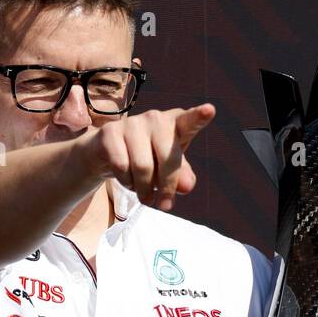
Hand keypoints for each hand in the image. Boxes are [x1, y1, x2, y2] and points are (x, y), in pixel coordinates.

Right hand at [80, 104, 215, 209]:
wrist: (108, 152)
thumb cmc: (148, 158)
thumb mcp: (170, 169)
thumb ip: (182, 176)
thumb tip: (186, 187)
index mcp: (176, 124)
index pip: (190, 121)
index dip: (199, 116)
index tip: (209, 110)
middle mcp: (156, 118)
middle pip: (167, 159)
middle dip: (167, 187)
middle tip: (164, 205)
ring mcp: (133, 123)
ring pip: (143, 167)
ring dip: (144, 189)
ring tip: (144, 193)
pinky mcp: (111, 132)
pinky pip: (122, 166)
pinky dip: (126, 182)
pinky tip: (127, 179)